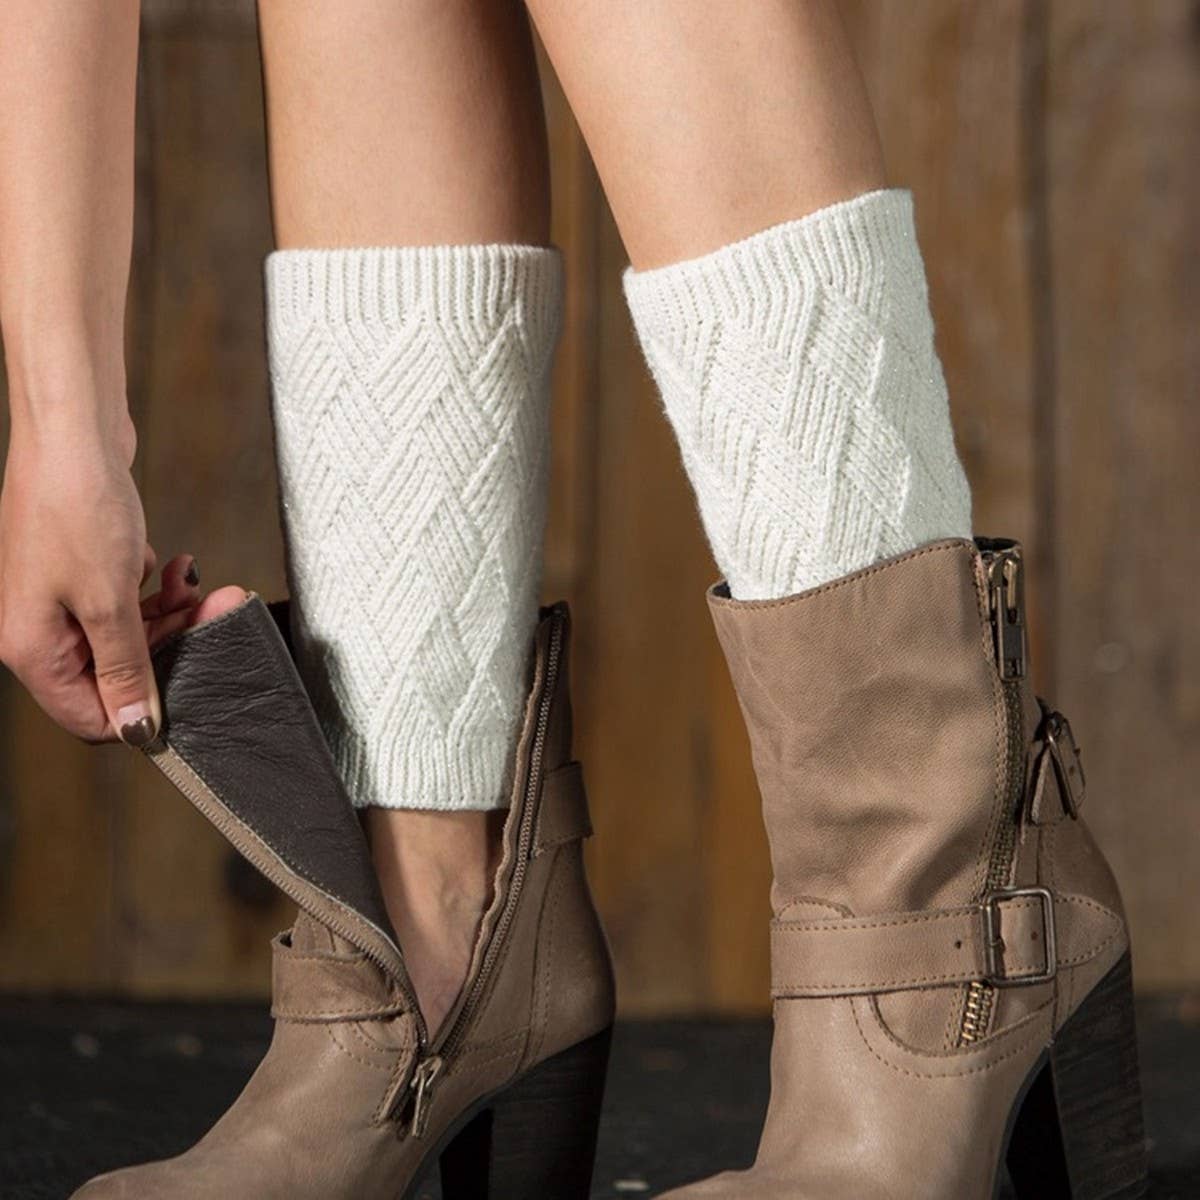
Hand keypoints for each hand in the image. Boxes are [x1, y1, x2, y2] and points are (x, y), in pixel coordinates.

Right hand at [0, 419, 197, 743]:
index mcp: (32, 649)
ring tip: (202, 587)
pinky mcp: (83, 567)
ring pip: (130, 635)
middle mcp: (40, 628)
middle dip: (173, 648)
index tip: (192, 689)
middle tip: (216, 616)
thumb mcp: (109, 601)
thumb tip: (136, 726)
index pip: (90, 716)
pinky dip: (156, 588)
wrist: (71, 430)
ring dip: (173, 615)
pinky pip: (128, 600)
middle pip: (116, 672)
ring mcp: (60, 596)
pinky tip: (170, 563)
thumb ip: (125, 668)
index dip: (142, 712)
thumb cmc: (77, 507)